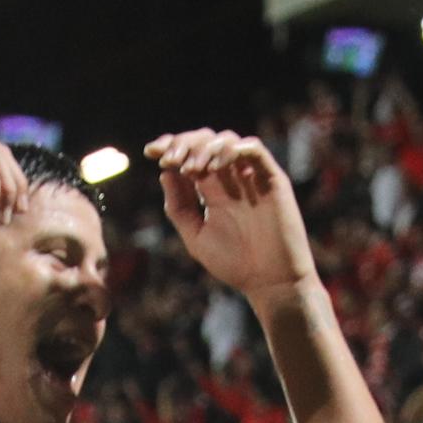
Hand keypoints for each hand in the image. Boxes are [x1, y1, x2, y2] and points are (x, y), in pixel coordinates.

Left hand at [150, 129, 316, 299]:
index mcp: (210, 188)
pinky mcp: (271, 179)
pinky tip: (216, 166)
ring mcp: (250, 176)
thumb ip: (179, 208)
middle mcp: (229, 178)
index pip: (189, 154)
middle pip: (205, 141)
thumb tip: (164, 173)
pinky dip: (234, 149)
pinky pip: (254, 150)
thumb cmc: (234, 264)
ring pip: (227, 140)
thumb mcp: (196, 237)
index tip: (150, 153)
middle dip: (183, 144)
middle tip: (170, 159)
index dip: (170, 146)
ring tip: (193, 169)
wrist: (269, 282)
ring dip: (205, 148)